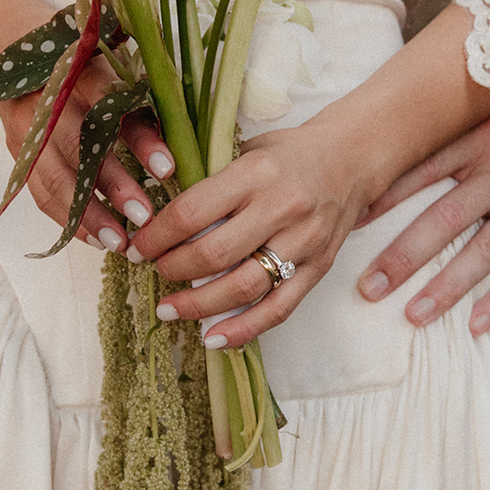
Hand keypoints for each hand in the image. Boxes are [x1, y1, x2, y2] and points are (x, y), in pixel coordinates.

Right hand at [0, 58, 174, 251]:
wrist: (12, 55)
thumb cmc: (79, 62)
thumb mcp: (110, 65)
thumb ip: (139, 96)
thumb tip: (185, 134)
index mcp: (77, 73)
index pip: (112, 108)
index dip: (139, 139)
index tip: (167, 168)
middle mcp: (47, 103)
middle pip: (78, 148)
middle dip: (112, 186)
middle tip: (144, 216)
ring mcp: (27, 132)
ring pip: (55, 179)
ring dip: (88, 214)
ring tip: (121, 242)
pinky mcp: (19, 155)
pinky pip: (41, 194)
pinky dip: (68, 220)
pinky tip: (96, 240)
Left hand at [120, 122, 369, 348]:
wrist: (352, 158)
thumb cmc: (289, 153)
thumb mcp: (246, 150)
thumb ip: (210, 183)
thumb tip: (157, 218)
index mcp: (257, 173)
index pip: (193, 212)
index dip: (157, 237)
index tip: (137, 248)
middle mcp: (282, 207)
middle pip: (214, 254)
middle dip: (173, 270)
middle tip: (154, 272)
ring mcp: (304, 242)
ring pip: (243, 287)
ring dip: (198, 305)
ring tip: (170, 309)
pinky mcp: (319, 267)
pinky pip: (278, 309)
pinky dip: (243, 330)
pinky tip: (213, 338)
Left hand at [355, 108, 489, 334]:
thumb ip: (457, 121)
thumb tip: (404, 130)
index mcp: (479, 142)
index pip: (420, 171)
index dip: (383, 197)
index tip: (349, 219)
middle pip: (442, 220)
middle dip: (402, 257)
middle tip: (368, 287)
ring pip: (481, 253)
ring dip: (446, 287)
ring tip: (413, 315)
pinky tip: (478, 325)